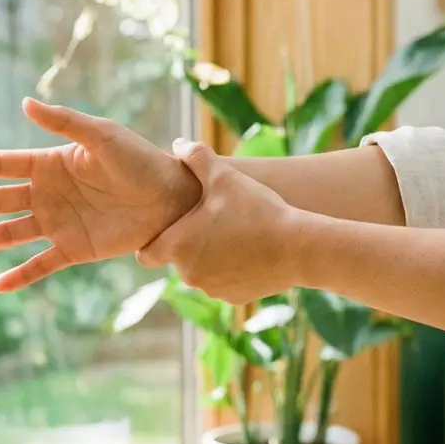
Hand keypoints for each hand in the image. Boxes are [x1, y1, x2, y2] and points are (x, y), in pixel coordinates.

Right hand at [0, 98, 200, 290]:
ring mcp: (58, 223)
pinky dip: (20, 275)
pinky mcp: (75, 249)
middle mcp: (47, 194)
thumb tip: (25, 103)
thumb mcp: (103, 136)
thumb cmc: (141, 160)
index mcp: (49, 164)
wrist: (174, 198)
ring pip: (7, 235)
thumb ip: (64, 122)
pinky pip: (41, 264)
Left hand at [140, 141, 299, 302]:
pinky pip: (225, 283)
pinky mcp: (235, 299)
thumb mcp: (225, 176)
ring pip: (203, 272)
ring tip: (236, 235)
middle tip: (213, 222)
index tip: (167, 230)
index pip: (146, 254)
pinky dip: (233, 271)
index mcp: (179, 246)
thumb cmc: (257, 210)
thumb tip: (178, 144)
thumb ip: (196, 157)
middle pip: (179, 259)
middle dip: (191, 243)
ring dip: (212, 257)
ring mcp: (213, 290)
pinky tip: (252, 252)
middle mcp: (189, 274)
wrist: (298, 247)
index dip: (152, 241)